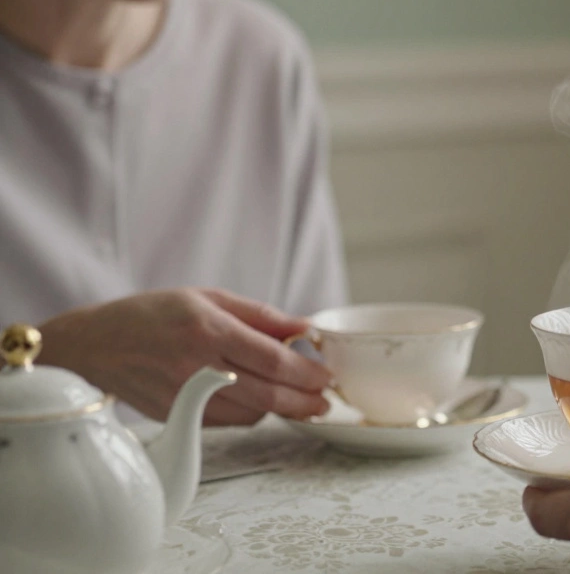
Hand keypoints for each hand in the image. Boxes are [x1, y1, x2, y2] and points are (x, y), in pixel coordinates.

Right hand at [37, 288, 331, 424]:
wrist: (93, 345)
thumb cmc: (153, 314)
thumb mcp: (207, 298)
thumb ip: (260, 315)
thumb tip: (304, 327)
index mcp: (208, 329)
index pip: (271, 358)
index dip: (305, 372)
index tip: (326, 375)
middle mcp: (197, 365)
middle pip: (266, 394)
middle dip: (304, 401)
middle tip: (324, 401)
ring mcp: (184, 396)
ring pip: (250, 414)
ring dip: (281, 410)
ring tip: (301, 401)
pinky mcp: (175, 416)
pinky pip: (227, 421)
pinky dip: (251, 413)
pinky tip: (262, 401)